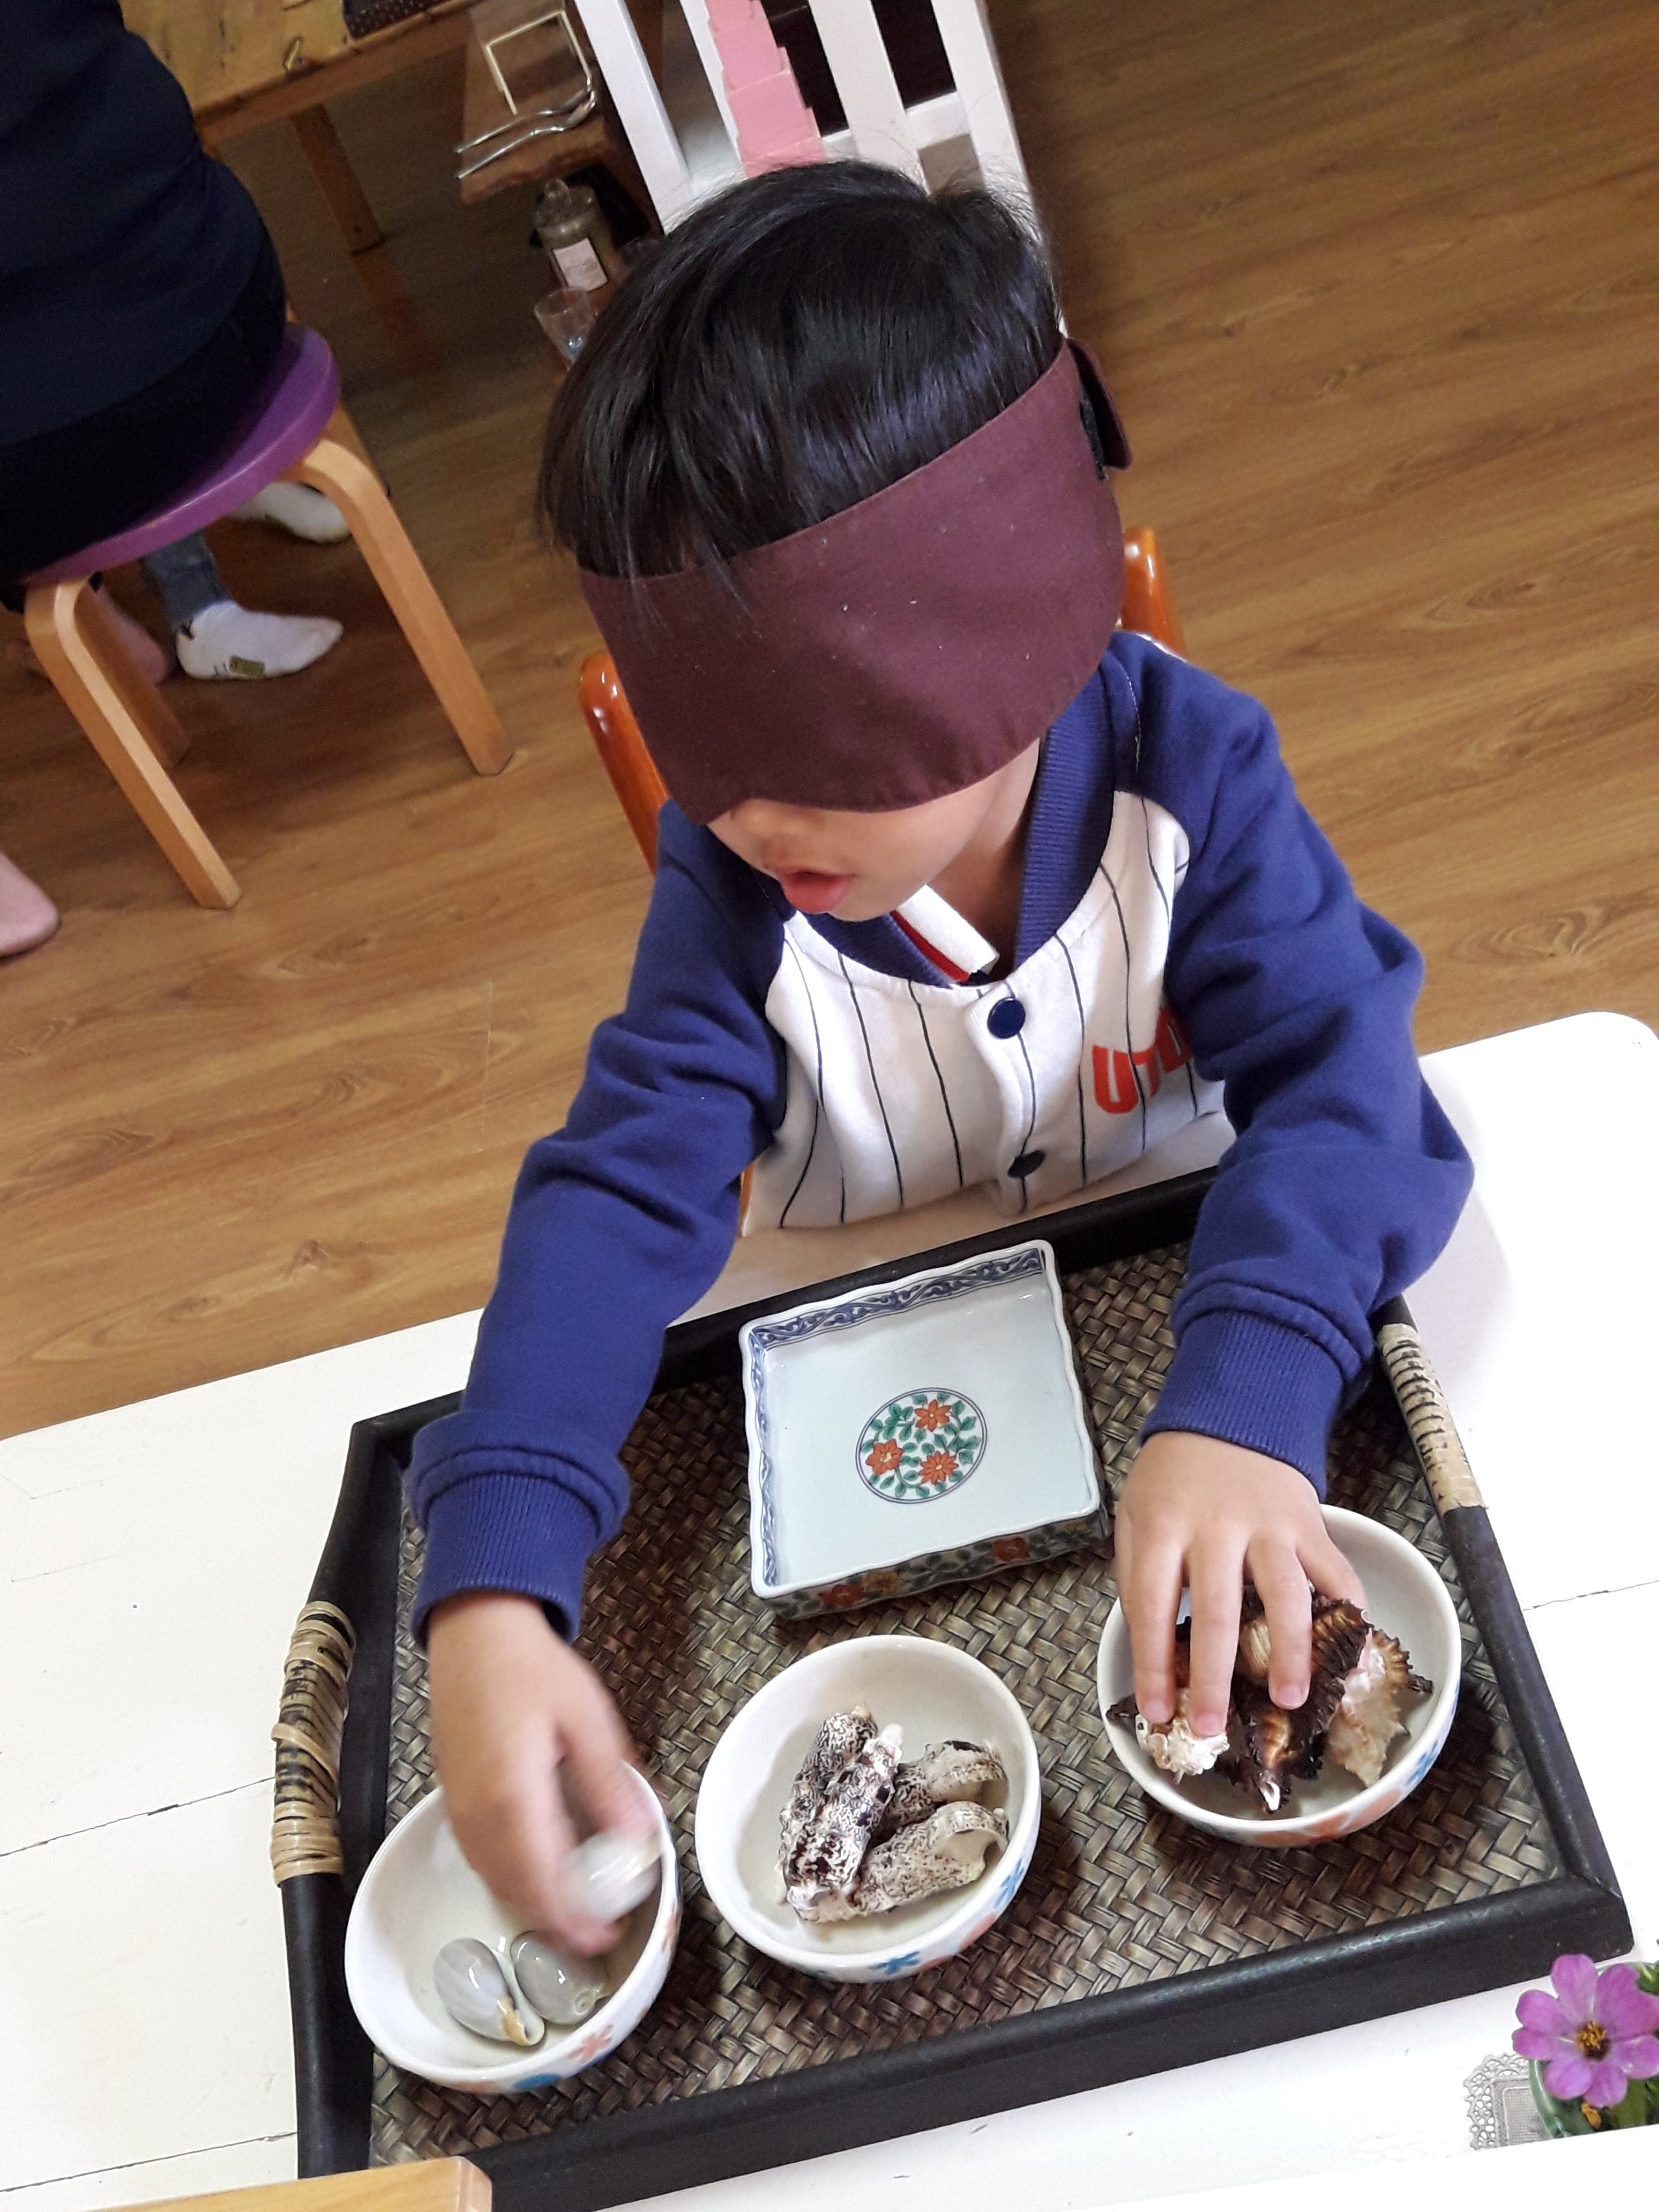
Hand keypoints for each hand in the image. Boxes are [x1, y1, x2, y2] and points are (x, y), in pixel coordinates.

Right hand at [427, 1591, 650, 1954]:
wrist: (475, 1631)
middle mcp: (478, 1814)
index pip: (544, 1884)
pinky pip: (480, 1857)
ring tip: (572, 1914)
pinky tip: (535, 1875)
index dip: (573, 1922)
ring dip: (530, 1905)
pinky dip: (509, 1879)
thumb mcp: (586, 1718)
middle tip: (595, 1936)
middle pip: (515, 1891)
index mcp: (514, 1799)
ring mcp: (459, 1807)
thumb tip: (638, 1839)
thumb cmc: (532, 1667)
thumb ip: (609, 1784)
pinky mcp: (452, 1797)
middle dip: (555, 1923)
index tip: (604, 1940)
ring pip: (493, 1878)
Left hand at [1114, 1430, 1365, 1737]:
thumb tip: (1151, 1647)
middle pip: (1215, 1610)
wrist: (1230, 1412)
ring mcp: (1268, 1524)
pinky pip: (1334, 1571)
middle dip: (1214, 1676)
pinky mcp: (1309, 1522)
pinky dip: (1347, 1613)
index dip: (1152, 1663)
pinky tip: (1351, 1653)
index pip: (1150, 1604)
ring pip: (1285, 1595)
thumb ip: (1137, 1573)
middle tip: (1214, 1725)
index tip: (1157, 1711)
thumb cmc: (1174, 1476)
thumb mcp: (1134, 1512)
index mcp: (1162, 1525)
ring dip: (1289, 1652)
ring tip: (1290, 1699)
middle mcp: (1216, 1526)